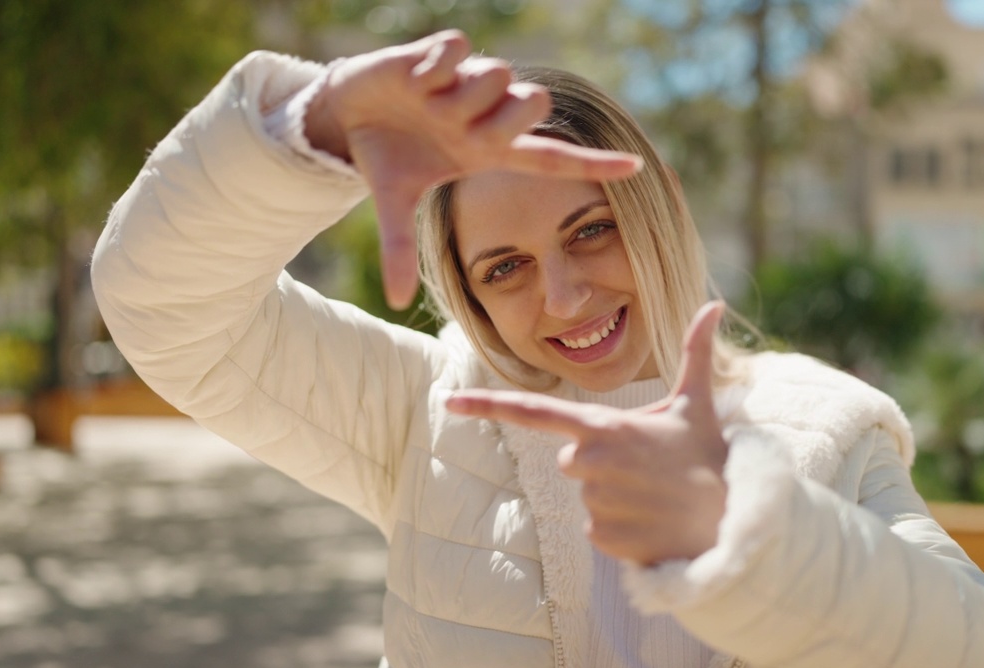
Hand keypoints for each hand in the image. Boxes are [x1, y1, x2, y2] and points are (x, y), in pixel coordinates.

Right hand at [304, 30, 643, 308]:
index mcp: (488, 150)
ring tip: (426, 104)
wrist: (346, 114)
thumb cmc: (385, 157)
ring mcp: (467, 82)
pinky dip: (435, 66)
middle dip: (504, 117)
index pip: (554, 159)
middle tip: (456, 126)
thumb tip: (395, 302)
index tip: (637, 168)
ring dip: (459, 94)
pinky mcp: (440, 53)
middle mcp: (488, 114)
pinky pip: (458, 49)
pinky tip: (416, 79)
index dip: (594, 164)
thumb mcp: (394, 203)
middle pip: (534, 103)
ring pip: (497, 75)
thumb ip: (400, 251)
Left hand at [447, 302, 728, 564]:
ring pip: (586, 496)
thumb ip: (696, 351)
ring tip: (653, 496)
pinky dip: (620, 529)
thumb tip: (714, 302)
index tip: (449, 401)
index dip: (487, 405)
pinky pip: (596, 530)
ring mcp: (595, 503)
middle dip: (601, 464)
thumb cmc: (708, 457)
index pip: (533, 411)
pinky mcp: (603, 537)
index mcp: (603, 426)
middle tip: (646, 469)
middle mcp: (591, 462)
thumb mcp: (698, 403)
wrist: (732, 519)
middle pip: (570, 459)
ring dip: (614, 497)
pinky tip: (650, 522)